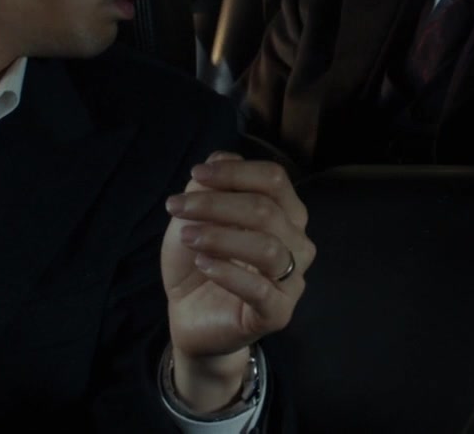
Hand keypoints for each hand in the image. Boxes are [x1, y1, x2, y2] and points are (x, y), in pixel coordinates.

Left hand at [162, 152, 313, 411]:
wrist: (190, 316)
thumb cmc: (200, 262)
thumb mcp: (196, 218)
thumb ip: (210, 187)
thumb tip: (222, 156)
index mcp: (285, 214)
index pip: (274, 180)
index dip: (235, 172)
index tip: (196, 173)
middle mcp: (297, 244)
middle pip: (268, 210)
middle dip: (217, 203)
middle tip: (177, 206)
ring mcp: (292, 281)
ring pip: (269, 248)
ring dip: (221, 236)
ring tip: (187, 236)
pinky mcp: (278, 314)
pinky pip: (261, 289)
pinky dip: (228, 272)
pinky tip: (203, 264)